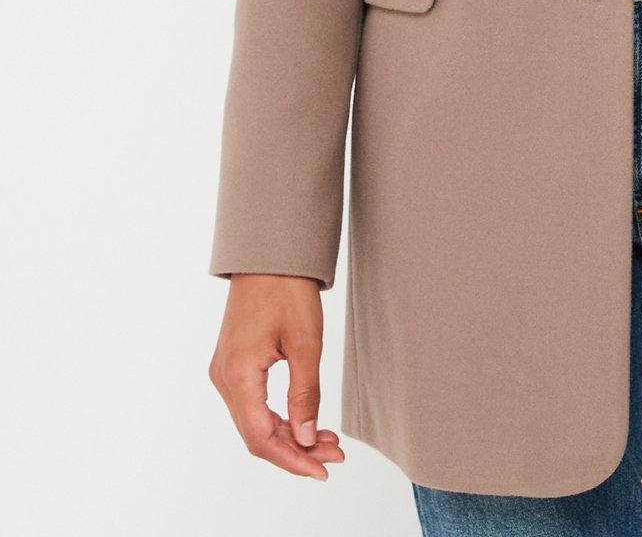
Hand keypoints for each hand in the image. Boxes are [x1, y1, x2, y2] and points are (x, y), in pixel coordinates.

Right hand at [209, 274, 344, 480]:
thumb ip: (306, 394)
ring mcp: (225, 372)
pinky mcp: (233, 364)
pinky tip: (306, 421)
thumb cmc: (288, 290)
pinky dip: (280, 417)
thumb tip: (308, 439)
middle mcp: (223, 379)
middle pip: (257, 434)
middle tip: (336, 455)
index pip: (261, 438)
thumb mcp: (306, 343)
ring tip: (329, 441)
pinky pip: (254, 404)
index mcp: (238, 376)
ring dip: (290, 435)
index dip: (292, 460)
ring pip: (255, 421)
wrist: (270, 253)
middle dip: (297, 449)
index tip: (323, 470)